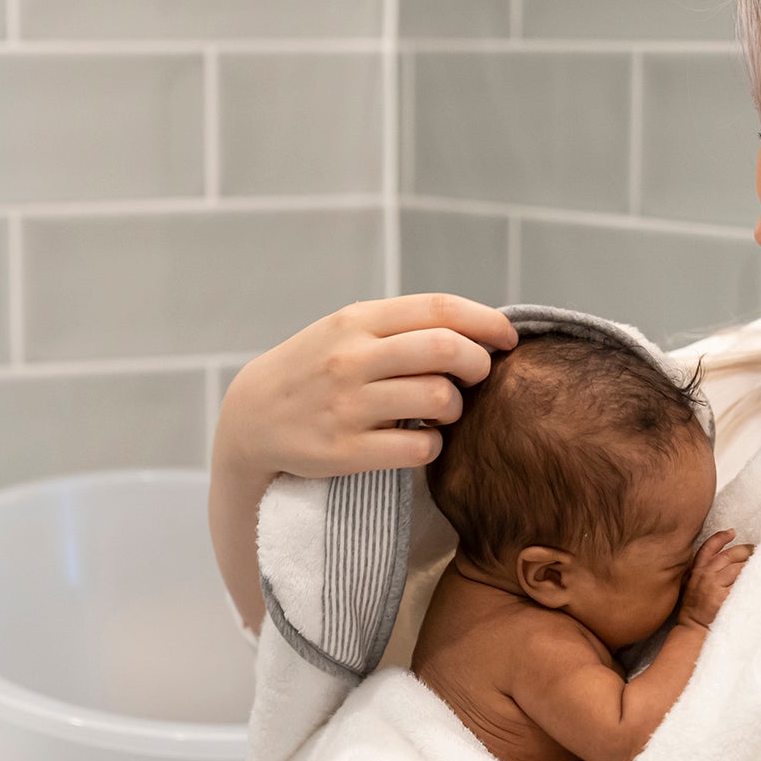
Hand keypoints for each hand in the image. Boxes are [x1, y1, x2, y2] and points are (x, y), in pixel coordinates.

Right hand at [215, 294, 517, 482]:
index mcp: (357, 320)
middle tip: (479, 376)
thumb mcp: (346, 331)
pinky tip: (424, 440)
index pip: (439, 309)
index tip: (508, 338)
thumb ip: (401, 325)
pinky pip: (420, 447)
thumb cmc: (316, 369)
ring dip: (457, 407)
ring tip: (445, 410)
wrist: (253, 418)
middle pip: (446, 350)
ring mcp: (347, 406)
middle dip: (479, 364)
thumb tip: (477, 326)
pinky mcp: (345, 451)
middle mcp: (351, 359)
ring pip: (439, 399)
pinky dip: (435, 444)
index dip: (486, 321)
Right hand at [679, 529, 752, 626]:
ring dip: (752, 567)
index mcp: (697, 572)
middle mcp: (705, 576)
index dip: (720, 538)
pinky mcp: (723, 598)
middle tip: (758, 552)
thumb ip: (704, 573)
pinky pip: (743, 585)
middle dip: (746, 552)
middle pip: (729, 556)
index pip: (708, 549)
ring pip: (739, 569)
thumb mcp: (692, 587)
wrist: (693, 631)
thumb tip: (729, 561)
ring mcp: (714, 587)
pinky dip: (754, 582)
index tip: (732, 532)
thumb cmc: (696, 611)